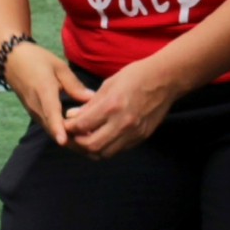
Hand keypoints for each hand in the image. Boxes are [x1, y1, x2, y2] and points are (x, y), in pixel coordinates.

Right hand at [2, 40, 94, 144]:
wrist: (12, 61)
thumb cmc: (37, 60)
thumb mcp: (59, 67)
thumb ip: (74, 85)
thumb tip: (92, 99)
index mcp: (44, 91)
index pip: (51, 113)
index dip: (57, 127)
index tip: (63, 141)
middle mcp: (37, 106)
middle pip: (53, 128)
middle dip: (70, 141)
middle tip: (92, 148)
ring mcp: (34, 112)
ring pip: (51, 130)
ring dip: (68, 139)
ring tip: (89, 146)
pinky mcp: (35, 114)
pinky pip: (49, 127)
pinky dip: (61, 133)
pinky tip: (77, 136)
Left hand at [64, 55, 181, 158]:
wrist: (166, 79)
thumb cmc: (136, 76)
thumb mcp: (109, 84)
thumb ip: (90, 104)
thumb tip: (72, 116)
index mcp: (112, 106)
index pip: (82, 126)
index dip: (68, 128)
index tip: (64, 125)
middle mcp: (122, 123)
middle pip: (91, 146)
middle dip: (76, 143)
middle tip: (71, 137)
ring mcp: (133, 133)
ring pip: (105, 153)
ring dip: (91, 149)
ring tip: (85, 139)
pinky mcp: (141, 137)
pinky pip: (118, 149)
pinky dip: (106, 147)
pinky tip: (101, 138)